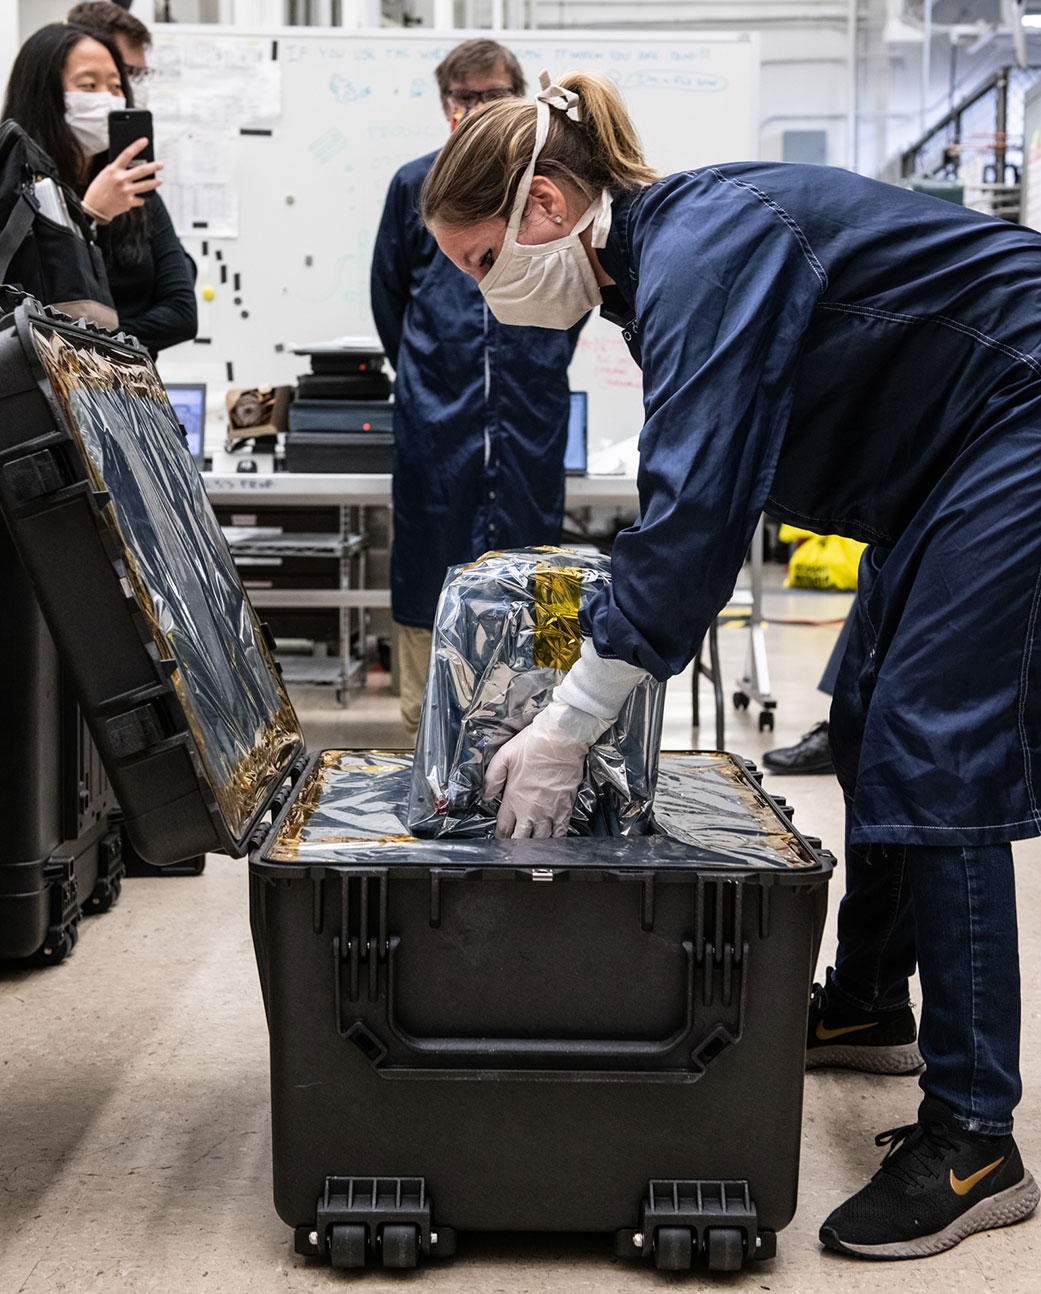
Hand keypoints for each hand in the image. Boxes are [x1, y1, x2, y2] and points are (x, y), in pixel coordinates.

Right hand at [83, 140, 162, 220]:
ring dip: (155, 183)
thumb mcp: (105, 175)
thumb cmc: (99, 189)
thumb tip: (129, 165)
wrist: (95, 207)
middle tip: (161, 165)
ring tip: (160, 181)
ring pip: (146, 185)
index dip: (137, 146)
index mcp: (113, 170)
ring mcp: (126, 191)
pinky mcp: (129, 202)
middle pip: (142, 170)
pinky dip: (139, 199)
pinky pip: (140, 199)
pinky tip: (135, 199)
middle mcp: (120, 179)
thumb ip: (116, 170)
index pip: (127, 154)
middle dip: (154, 166)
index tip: (145, 140)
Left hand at [483, 701, 595, 837]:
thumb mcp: (504, 756)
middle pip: (521, 839)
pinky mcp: (565, 808)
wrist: (561, 739)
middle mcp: (531, 810)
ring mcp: (550, 811)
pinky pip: (561, 832)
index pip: (504, 827)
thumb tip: (486, 796)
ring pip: (541, 839)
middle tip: (514, 848)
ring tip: (531, 848)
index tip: (500, 839)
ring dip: (535, 844)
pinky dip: (556, 839)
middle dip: (516, 845)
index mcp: (514, 798)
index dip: (500, 836)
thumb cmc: (534, 744)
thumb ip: (492, 778)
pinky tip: (552, 841)